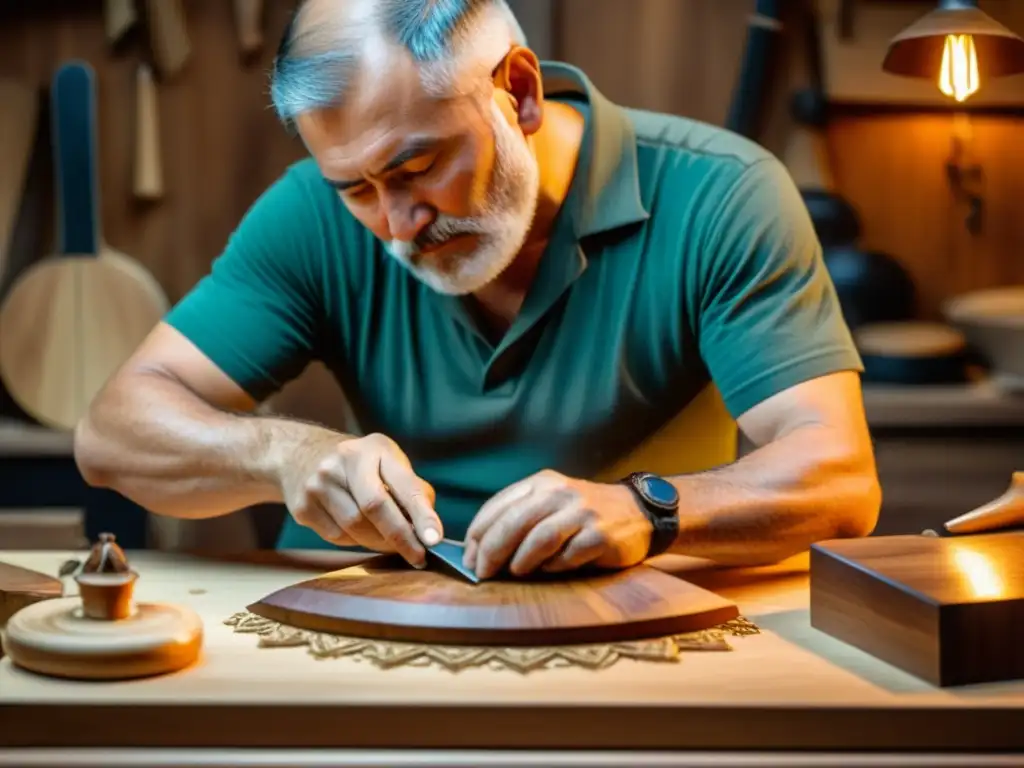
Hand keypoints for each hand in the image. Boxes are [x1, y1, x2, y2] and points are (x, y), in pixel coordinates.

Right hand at [279, 431, 441, 566]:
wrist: (302, 456)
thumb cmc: (361, 465)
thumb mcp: (389, 463)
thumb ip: (412, 491)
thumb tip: (428, 530)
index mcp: (375, 449)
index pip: (404, 484)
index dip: (422, 514)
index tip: (435, 539)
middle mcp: (344, 461)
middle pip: (375, 507)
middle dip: (401, 538)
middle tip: (418, 557)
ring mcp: (319, 483)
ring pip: (355, 528)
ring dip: (378, 542)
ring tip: (388, 542)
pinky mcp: (303, 506)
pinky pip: (337, 537)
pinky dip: (355, 541)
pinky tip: (359, 531)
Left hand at [463, 470, 653, 579]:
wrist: (637, 511)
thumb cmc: (583, 513)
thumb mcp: (550, 503)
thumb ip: (519, 518)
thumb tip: (480, 551)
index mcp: (541, 484)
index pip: (498, 506)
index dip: (478, 535)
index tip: (469, 558)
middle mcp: (559, 493)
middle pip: (515, 521)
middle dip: (492, 550)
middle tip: (482, 573)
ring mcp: (582, 512)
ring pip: (540, 537)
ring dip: (522, 560)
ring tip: (515, 573)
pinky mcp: (601, 534)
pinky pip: (569, 555)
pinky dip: (554, 566)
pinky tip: (551, 570)